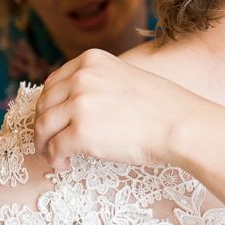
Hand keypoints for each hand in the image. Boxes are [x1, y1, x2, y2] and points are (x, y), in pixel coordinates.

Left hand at [34, 49, 201, 169]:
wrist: (180, 124)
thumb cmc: (161, 106)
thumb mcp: (123, 76)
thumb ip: (97, 81)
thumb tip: (74, 102)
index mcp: (90, 60)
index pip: (53, 82)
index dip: (48, 104)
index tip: (51, 118)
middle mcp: (80, 78)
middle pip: (44, 104)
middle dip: (43, 125)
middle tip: (49, 141)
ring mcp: (78, 105)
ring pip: (43, 127)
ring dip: (44, 144)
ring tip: (54, 156)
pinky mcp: (80, 133)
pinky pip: (54, 148)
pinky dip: (54, 159)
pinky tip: (64, 164)